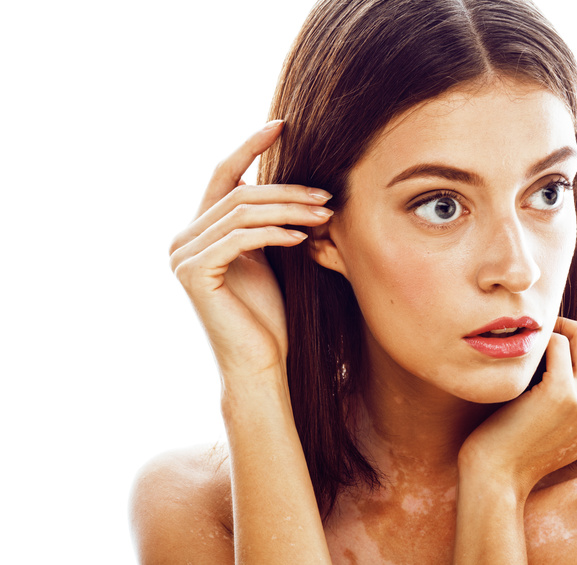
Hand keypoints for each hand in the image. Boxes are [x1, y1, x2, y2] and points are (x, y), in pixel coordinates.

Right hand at [168, 121, 333, 385]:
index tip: (282, 125)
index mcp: (199, 230)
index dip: (249, 145)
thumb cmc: (269, 315)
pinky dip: (275, 233)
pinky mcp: (194, 272)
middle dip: (288, 189)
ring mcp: (183, 255)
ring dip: (289, 209)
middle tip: (328, 194)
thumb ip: (267, 222)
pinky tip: (304, 237)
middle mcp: (183, 238)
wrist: (260, 363)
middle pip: (239, 192)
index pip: (224, 174)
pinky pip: (240, 238)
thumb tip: (295, 183)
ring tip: (326, 214)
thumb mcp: (270, 257)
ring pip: (242, 212)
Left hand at [458, 317, 576, 497]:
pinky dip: (536, 345)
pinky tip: (519, 365)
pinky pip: (556, 342)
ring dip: (551, 335)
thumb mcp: (572, 415)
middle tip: (534, 344)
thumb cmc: (527, 438)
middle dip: (564, 332)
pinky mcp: (563, 392)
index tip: (559, 340)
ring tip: (528, 353)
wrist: (499, 473)